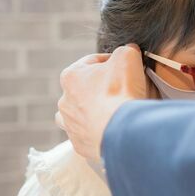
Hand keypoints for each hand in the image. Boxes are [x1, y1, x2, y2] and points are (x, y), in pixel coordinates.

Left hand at [56, 44, 146, 160]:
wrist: (122, 131)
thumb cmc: (121, 90)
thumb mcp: (128, 56)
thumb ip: (126, 50)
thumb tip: (129, 52)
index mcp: (71, 76)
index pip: (94, 61)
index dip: (114, 61)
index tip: (128, 67)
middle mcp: (65, 101)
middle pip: (87, 88)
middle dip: (104, 87)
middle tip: (125, 89)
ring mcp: (71, 126)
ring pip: (81, 114)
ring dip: (94, 112)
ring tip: (114, 113)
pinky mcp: (81, 145)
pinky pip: (90, 135)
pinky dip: (100, 131)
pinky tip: (115, 129)